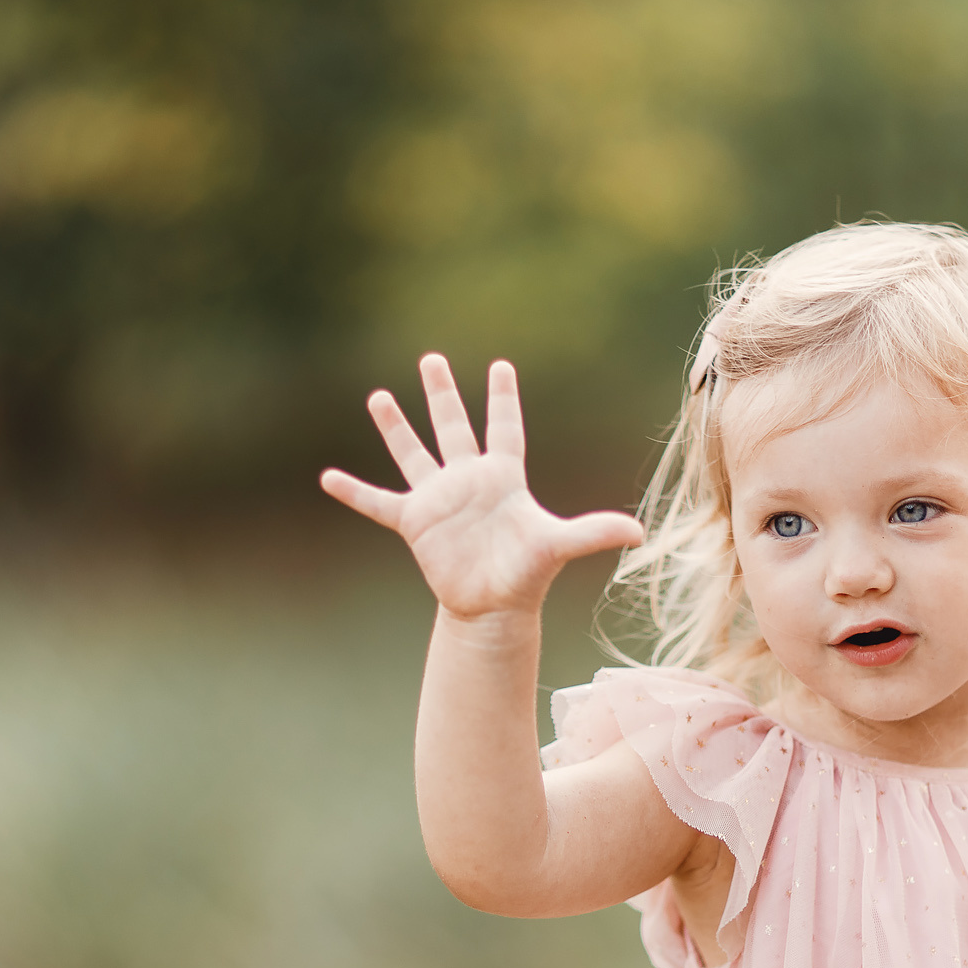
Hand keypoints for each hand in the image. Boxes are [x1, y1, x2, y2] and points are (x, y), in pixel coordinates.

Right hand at [320, 354, 645, 620]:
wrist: (493, 609)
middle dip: (442, 394)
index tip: (500, 366)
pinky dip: (354, 492)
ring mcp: (439, 500)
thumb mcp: (559, 547)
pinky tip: (327, 477)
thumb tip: (640, 533)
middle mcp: (468, 481)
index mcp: (503, 477)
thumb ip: (595, 533)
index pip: (504, 428)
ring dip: (396, 428)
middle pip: (454, 427)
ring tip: (378, 396)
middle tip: (431, 358)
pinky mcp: (416, 523)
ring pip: (414, 454)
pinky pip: (378, 503)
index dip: (502, 398)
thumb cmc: (527, 576)